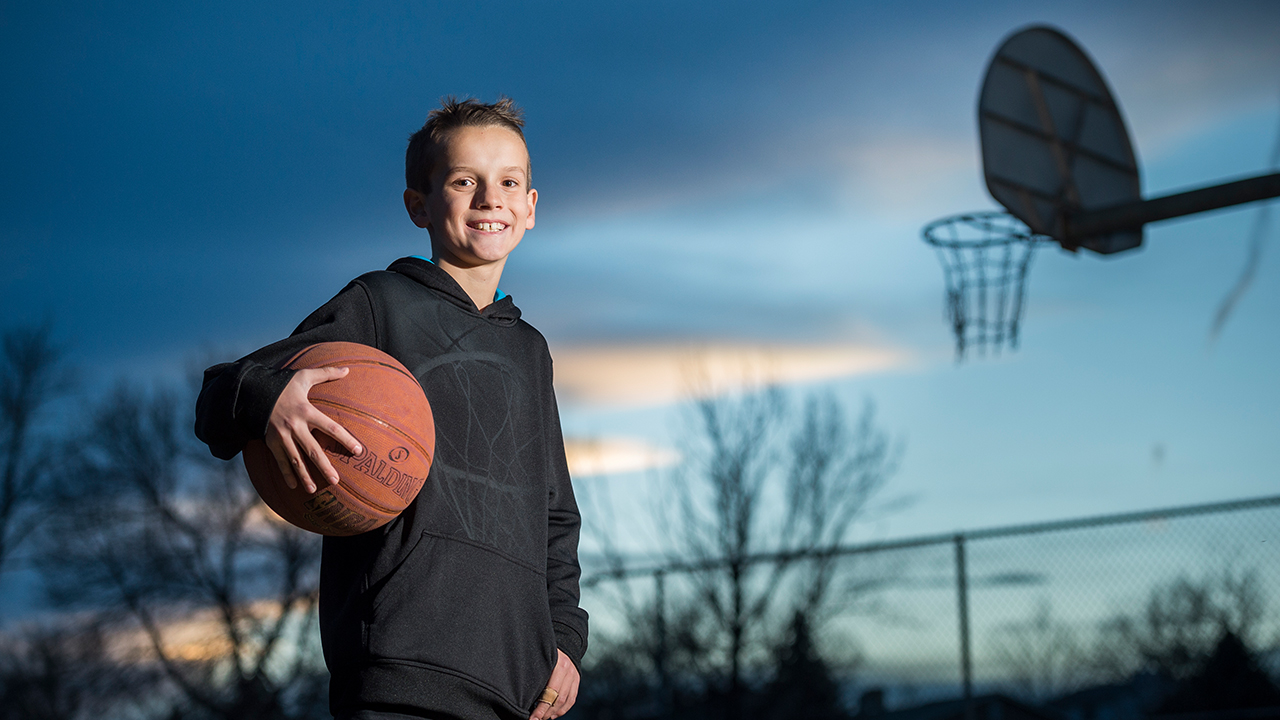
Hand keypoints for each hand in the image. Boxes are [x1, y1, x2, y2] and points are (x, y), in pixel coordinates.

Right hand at [264, 367, 362, 493]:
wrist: (251, 392)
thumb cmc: (281, 384)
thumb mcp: (303, 376)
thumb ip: (326, 373)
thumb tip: (348, 369)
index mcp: (306, 411)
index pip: (330, 427)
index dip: (345, 439)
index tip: (358, 451)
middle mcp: (294, 426)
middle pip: (312, 450)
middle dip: (324, 466)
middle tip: (336, 481)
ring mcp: (281, 436)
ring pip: (295, 460)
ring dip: (304, 476)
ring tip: (314, 490)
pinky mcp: (271, 442)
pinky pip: (280, 461)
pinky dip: (286, 474)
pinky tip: (293, 487)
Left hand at [530, 649, 578, 719]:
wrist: (564, 641)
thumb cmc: (546, 650)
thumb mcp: (541, 657)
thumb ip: (536, 672)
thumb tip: (523, 694)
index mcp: (558, 665)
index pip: (550, 693)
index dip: (540, 708)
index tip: (532, 718)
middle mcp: (568, 671)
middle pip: (558, 699)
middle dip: (545, 712)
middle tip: (535, 719)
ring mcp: (574, 676)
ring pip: (565, 701)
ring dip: (554, 713)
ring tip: (543, 718)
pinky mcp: (577, 681)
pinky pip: (572, 699)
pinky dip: (563, 710)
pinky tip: (554, 714)